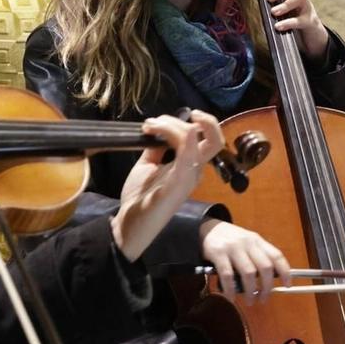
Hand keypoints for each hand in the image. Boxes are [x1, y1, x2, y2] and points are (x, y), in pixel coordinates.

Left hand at [111, 111, 224, 264]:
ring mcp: (189, 176)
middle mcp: (195, 171)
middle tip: (161, 120)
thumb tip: (158, 130)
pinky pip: (187, 152)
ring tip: (150, 126)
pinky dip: (176, 135)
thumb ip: (156, 148)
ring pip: (197, 139)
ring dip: (172, 125)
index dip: (186, 123)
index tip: (157, 121)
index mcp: (190, 167)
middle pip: (215, 138)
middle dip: (198, 120)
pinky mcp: (179, 182)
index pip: (204, 138)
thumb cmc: (140, 198)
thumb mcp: (148, 165)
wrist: (129, 223)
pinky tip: (159, 131)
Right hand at [199, 218, 290, 300]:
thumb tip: (269, 279)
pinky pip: (228, 275)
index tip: (288, 285)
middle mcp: (247, 243)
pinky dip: (231, 289)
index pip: (276, 256)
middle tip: (264, 299)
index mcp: (257, 240)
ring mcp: (233, 248)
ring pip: (248, 273)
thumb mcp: (246, 242)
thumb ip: (257, 255)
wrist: (204, 228)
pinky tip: (231, 297)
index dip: (285, 271)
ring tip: (250, 301)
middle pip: (265, 267)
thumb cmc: (228, 239)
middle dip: (267, 287)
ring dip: (251, 291)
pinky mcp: (218, 253)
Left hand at [259, 0, 328, 59]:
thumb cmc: (291, 18)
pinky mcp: (309, 21)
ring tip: (273, 12)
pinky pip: (300, 19)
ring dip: (285, 4)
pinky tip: (278, 27)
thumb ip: (270, 2)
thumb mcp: (281, 7)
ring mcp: (306, 7)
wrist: (311, 35)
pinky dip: (288, 22)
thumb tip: (248, 0)